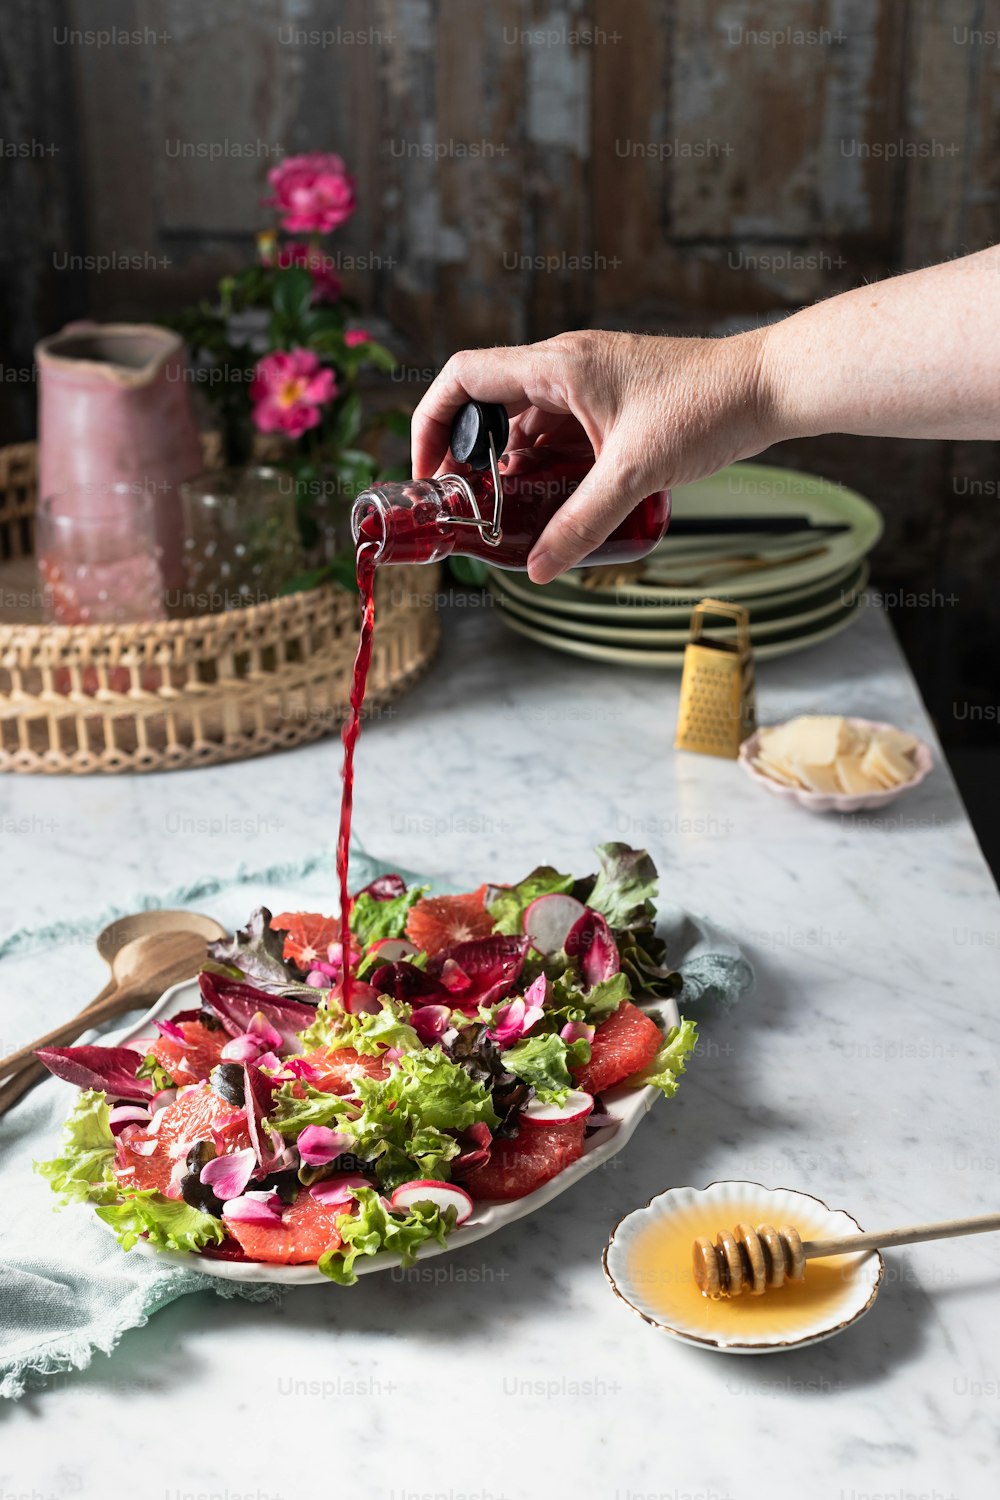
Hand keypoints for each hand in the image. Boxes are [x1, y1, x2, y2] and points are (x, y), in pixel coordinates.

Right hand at [410, 328, 771, 582]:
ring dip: (511, 463)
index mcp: (558, 365)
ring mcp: (589, 381)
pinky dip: (546, 461)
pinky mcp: (611, 399)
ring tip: (510, 511)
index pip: (463, 377)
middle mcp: (565, 365)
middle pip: (487, 402)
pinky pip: (559, 428)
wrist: (769, 387)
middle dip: (470, 454)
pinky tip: (555, 498)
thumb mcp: (635, 474)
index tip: (429, 472)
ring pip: (525, 420)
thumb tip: (538, 568)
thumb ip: (581, 522)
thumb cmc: (707, 409)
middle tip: (469, 503)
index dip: (431, 422)